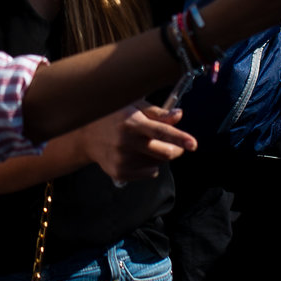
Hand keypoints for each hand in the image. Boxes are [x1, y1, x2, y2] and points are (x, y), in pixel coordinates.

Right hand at [76, 104, 194, 186]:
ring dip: (158, 156)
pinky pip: (149, 173)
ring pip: (158, 164)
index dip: (179, 138)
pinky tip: (134, 155)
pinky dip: (148, 166)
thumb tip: (179, 115)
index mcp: (132, 123)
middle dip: (176, 150)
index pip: (160, 131)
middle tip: (174, 145)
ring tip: (142, 146)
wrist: (86, 136)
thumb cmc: (115, 117)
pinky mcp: (120, 173)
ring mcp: (122, 160)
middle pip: (165, 154)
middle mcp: (126, 142)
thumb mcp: (134, 107)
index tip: (193, 144)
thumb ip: (158, 113)